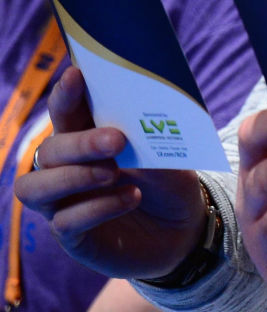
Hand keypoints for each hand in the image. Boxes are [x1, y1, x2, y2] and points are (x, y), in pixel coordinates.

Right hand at [11, 68, 208, 279]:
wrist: (185, 230)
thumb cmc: (169, 184)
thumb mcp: (168, 157)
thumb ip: (146, 140)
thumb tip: (131, 122)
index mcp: (85, 140)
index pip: (64, 114)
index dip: (66, 95)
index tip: (77, 75)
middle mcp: (64, 170)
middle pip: (47, 151)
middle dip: (79, 144)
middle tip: (116, 140)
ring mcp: (63, 204)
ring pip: (35, 188)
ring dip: (74, 176)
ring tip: (114, 172)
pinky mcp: (72, 237)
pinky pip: (64, 222)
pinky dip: (97, 208)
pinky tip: (129, 198)